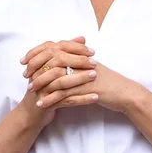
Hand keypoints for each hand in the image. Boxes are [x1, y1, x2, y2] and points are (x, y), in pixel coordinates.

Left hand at [21, 39, 140, 112]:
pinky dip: (51, 99)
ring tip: (30, 91)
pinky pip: (65, 94)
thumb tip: (62, 56)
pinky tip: (42, 103)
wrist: (125, 93)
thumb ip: (78, 60)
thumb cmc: (109, 81)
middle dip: (36, 69)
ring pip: (56, 78)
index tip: (25, 60)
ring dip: (41, 85)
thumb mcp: (92, 67)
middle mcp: (81, 63)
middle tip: (25, 77)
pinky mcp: (86, 90)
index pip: (54, 49)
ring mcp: (83, 76)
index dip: (37, 53)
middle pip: (52, 61)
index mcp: (81, 55)